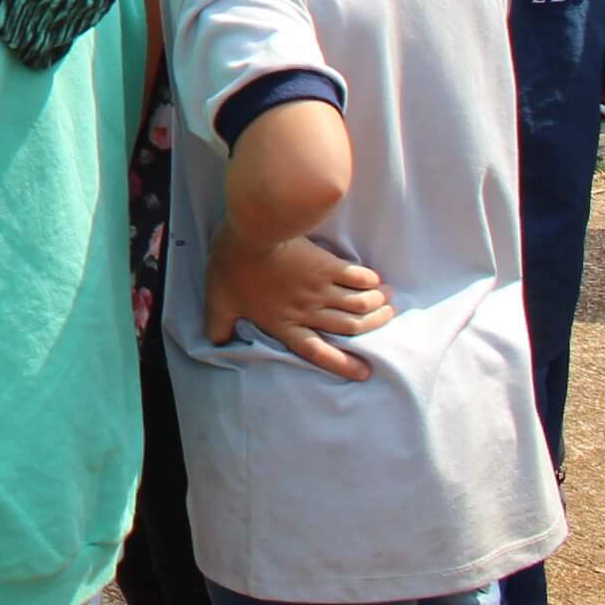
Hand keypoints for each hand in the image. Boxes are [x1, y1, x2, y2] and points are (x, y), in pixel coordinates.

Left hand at [206, 231, 392, 379]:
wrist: (252, 233)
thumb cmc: (232, 267)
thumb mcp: (219, 301)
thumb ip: (219, 325)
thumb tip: (216, 343)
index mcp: (284, 324)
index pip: (318, 352)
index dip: (342, 364)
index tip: (364, 371)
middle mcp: (308, 311)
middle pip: (349, 326)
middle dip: (371, 326)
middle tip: (385, 320)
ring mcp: (320, 289)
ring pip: (358, 304)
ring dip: (376, 305)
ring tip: (388, 302)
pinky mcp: (328, 265)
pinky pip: (356, 278)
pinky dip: (370, 281)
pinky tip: (377, 280)